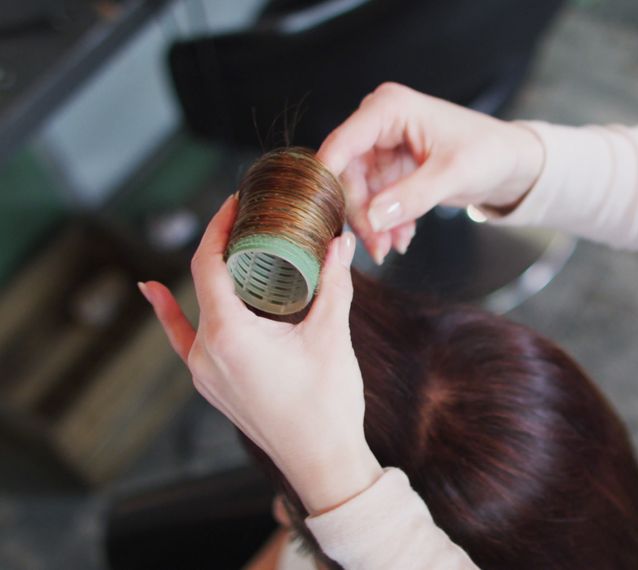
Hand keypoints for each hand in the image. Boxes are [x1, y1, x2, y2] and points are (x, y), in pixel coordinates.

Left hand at [141, 195, 381, 514]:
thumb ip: (334, 284)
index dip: (219, 226)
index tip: (237, 201)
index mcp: (229, 335)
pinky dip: (170, 312)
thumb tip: (340, 241)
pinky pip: (182, 339)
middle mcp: (205, 352)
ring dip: (214, 275)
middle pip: (203, 281)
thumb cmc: (327, 405)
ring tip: (233, 246)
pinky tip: (153, 290)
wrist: (322, 461)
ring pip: (198, 307)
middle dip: (224, 245)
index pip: (210, 263)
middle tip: (250, 218)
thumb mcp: (332, 335)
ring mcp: (203, 371)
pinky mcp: (210, 384)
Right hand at [317, 82, 543, 262]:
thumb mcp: (452, 175)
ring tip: (391, 248)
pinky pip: (375, 199)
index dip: (329, 180)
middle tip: (377, 248)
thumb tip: (373, 218)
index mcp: (389, 108)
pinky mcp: (390, 168)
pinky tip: (402, 239)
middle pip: (347, 172)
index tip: (324, 216)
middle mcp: (379, 123)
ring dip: (373, 223)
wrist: (510, 163)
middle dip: (360, 213)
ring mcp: (383, 147)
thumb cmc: (489, 153)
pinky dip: (385, 222)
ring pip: (359, 191)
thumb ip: (412, 196)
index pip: (342, 144)